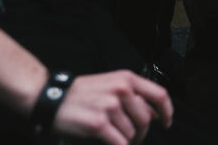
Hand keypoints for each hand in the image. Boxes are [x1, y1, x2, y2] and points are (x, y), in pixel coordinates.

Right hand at [53, 70, 171, 144]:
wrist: (50, 97)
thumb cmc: (80, 93)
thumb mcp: (110, 84)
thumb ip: (133, 95)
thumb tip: (155, 113)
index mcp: (127, 79)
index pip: (160, 95)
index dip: (167, 112)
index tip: (167, 123)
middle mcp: (122, 90)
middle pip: (146, 119)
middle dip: (142, 133)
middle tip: (133, 139)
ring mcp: (110, 107)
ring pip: (132, 133)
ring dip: (128, 142)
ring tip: (119, 141)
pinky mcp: (98, 123)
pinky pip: (119, 142)